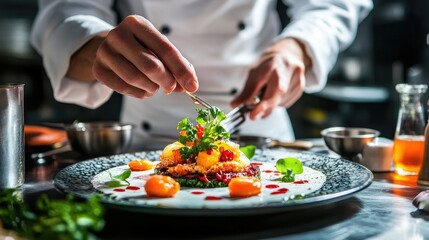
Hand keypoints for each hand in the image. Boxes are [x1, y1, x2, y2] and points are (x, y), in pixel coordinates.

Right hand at [67, 15, 198, 97]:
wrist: (112, 49)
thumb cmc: (141, 48)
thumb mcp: (159, 49)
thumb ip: (177, 65)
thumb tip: (189, 85)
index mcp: (137, 24)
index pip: (165, 49)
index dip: (181, 70)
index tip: (192, 86)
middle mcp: (118, 35)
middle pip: (150, 66)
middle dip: (167, 81)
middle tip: (172, 87)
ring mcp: (105, 52)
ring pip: (136, 78)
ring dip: (152, 88)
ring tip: (155, 86)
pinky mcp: (98, 69)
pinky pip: (124, 88)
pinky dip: (139, 93)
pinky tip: (144, 89)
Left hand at [230, 38, 310, 119]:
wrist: (286, 54)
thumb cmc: (268, 64)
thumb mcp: (253, 73)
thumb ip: (246, 91)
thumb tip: (235, 105)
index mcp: (276, 65)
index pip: (271, 89)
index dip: (263, 105)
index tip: (253, 115)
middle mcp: (290, 71)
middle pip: (278, 96)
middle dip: (265, 108)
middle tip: (254, 114)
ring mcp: (298, 79)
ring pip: (281, 102)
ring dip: (270, 105)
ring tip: (266, 93)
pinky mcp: (300, 87)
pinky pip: (286, 103)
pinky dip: (277, 103)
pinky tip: (274, 94)